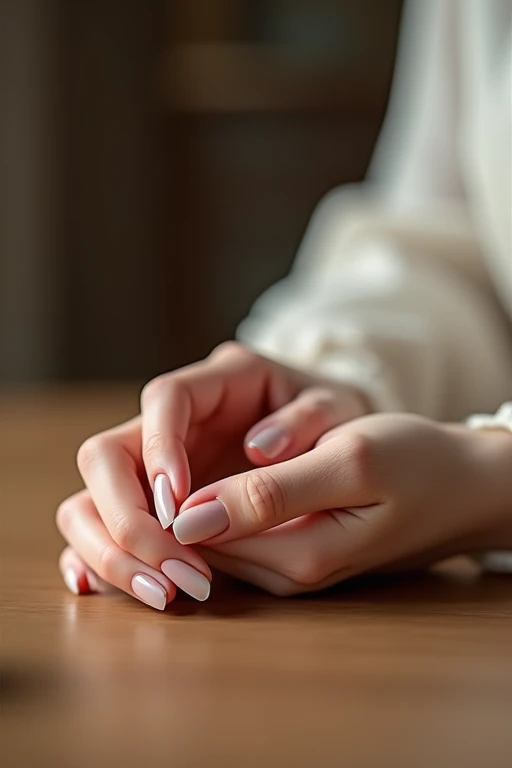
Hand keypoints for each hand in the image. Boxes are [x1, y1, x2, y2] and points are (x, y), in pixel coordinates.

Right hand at [57, 343, 368, 607]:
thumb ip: (299, 439)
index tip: (178, 505)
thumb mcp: (346, 427)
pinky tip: (106, 587)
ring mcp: (172, 462)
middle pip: (108, 453)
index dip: (160, 447)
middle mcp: (186, 420)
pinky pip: (117, 526)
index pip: (166, 397)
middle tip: (170, 568)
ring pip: (98, 495)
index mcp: (228, 380)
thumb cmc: (366, 434)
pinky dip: (105, 556)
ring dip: (114, 545)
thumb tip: (239, 469)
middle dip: (124, 511)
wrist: (381, 463)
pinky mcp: (172, 503)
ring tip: (161, 592)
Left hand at [170, 414, 511, 594]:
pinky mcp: (295, 550)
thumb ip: (269, 494)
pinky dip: (215, 499)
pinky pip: (235, 528)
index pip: (194, 537)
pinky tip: (216, 465)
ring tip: (179, 448)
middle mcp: (285, 574)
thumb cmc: (418, 463)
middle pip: (195, 544)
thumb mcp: (349, 462)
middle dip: (167, 500)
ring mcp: (290, 566)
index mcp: (295, 558)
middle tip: (156, 448)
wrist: (466, 484)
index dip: (161, 497)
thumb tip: (188, 518)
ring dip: (188, 497)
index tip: (152, 452)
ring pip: (211, 535)